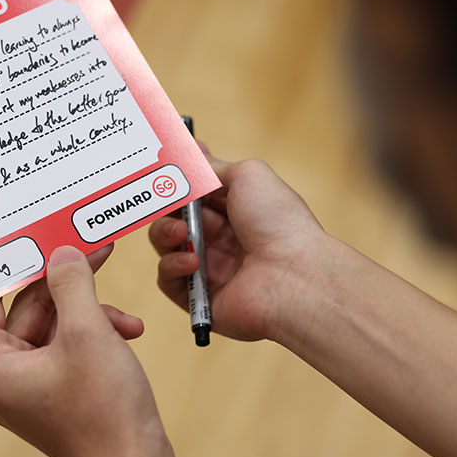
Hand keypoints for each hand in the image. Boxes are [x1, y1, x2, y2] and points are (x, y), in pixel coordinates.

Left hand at [0, 244, 163, 456]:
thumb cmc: (103, 409)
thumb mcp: (87, 331)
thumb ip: (71, 283)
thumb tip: (60, 254)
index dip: (13, 266)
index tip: (33, 237)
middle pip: (28, 309)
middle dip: (69, 287)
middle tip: (96, 253)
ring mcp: (28, 386)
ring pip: (54, 326)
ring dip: (91, 314)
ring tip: (124, 319)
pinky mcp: (55, 391)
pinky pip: (67, 347)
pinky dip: (95, 336)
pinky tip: (128, 333)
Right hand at [149, 155, 326, 342]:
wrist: (293, 275)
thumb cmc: (278, 222)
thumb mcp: (248, 175)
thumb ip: (212, 166)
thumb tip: (191, 159)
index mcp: (238, 210)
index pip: (197, 193)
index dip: (179, 181)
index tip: (162, 167)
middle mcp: (223, 239)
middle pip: (175, 217)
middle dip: (166, 207)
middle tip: (167, 201)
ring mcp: (210, 268)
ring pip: (166, 246)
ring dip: (164, 233)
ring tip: (180, 233)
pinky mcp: (199, 297)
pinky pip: (169, 280)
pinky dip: (173, 266)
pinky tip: (193, 262)